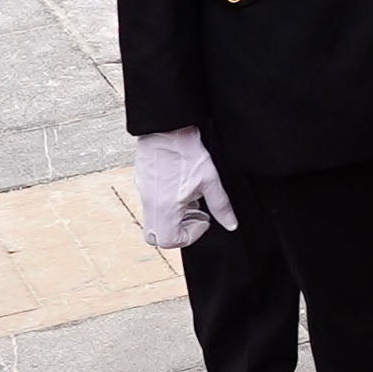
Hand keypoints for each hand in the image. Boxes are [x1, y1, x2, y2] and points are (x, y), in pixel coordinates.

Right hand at [129, 128, 234, 250]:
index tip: (203, 220)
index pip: (168, 241)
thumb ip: (221, 206)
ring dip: (174, 217)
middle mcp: (149, 205)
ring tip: (190, 198)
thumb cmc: (188, 153)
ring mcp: (143, 194)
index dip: (189, 237)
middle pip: (156, 236)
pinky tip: (180, 187)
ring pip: (154, 220)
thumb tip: (230, 224)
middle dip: (178, 232)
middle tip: (194, 214)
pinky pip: (151, 205)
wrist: (167, 130)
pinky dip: (166, 205)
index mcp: (165, 208)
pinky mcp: (142, 184)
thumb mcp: (211, 181)